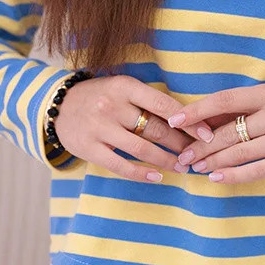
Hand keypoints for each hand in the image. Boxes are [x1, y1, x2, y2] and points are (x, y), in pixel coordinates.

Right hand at [51, 74, 214, 181]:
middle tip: (199, 155)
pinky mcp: (88, 148)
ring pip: (141, 149)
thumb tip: (189, 118)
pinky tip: (157, 177)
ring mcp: (99, 128)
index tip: (207, 134)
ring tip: (183, 167)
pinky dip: (141, 174)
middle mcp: (112, 106)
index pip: (163, 105)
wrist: (57, 106)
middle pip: (155, 129)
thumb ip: (149, 100)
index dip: (188, 121)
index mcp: (125, 86)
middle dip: (181, 144)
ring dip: (166, 161)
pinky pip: (120, 165)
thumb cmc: (101, 97)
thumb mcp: (123, 88)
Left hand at [167, 83, 264, 183]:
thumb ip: (240, 109)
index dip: (198, 111)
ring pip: (239, 153)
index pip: (225, 100)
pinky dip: (232, 175)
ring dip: (212, 162)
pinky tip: (215, 177)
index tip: (175, 120)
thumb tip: (200, 119)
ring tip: (195, 167)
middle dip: (201, 145)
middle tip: (183, 155)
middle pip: (229, 132)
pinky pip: (254, 171)